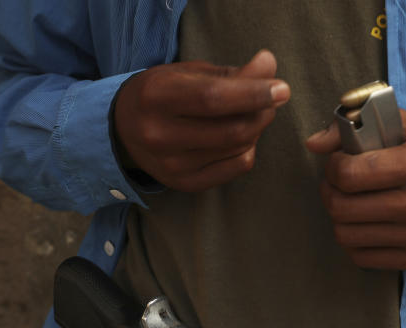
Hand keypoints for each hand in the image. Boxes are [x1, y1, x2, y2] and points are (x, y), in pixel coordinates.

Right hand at [113, 50, 289, 191]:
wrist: (123, 129)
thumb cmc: (163, 93)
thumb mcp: (190, 73)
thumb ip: (231, 73)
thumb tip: (269, 66)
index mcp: (156, 97)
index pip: (213, 98)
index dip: (253, 94)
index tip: (282, 88)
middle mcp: (159, 135)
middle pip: (231, 129)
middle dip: (262, 112)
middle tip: (271, 99)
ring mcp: (171, 165)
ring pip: (238, 148)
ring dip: (257, 128)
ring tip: (252, 113)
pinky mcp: (184, 184)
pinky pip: (236, 168)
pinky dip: (248, 149)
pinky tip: (241, 138)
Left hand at [305, 110, 405, 269]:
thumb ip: (358, 124)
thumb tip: (313, 143)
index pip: (350, 174)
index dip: (333, 166)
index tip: (339, 162)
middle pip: (343, 208)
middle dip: (330, 191)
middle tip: (338, 183)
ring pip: (347, 235)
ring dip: (338, 217)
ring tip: (348, 201)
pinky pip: (362, 258)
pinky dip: (353, 240)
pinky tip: (362, 223)